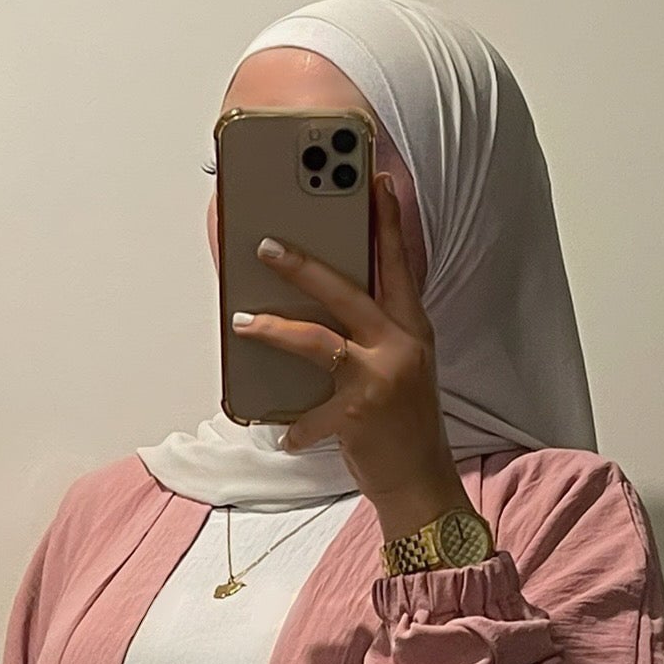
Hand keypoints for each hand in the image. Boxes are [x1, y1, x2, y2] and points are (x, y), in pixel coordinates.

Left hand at [231, 173, 469, 536]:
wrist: (421, 481)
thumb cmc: (403, 422)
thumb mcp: (400, 368)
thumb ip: (375, 333)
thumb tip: (322, 302)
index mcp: (411, 329)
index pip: (399, 264)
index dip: (387, 223)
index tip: (375, 182)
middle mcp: (400, 346)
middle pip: (346, 291)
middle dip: (303, 265)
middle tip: (266, 246)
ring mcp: (380, 378)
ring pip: (317, 340)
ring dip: (274, 328)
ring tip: (242, 321)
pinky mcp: (358, 413)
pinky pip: (308, 411)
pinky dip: (291, 424)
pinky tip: (281, 433)